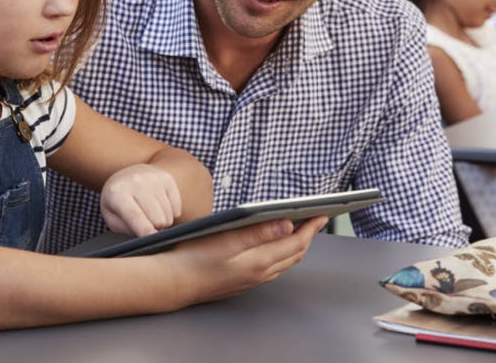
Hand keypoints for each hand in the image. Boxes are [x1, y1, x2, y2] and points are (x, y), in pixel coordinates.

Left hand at [100, 164, 182, 236]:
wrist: (124, 178)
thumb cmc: (116, 203)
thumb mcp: (111, 219)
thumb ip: (127, 229)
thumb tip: (148, 235)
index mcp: (117, 193)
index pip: (134, 214)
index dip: (144, 228)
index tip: (152, 238)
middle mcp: (137, 182)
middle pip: (157, 218)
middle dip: (154, 228)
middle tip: (145, 224)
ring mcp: (154, 178)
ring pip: (168, 215)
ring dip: (161, 221)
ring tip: (150, 214)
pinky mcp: (167, 179)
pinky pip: (176, 208)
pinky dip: (170, 213)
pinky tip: (159, 207)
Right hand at [162, 215, 327, 305]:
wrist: (173, 282)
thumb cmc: (193, 257)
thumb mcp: (226, 239)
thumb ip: (259, 232)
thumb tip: (288, 224)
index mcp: (258, 262)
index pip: (296, 243)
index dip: (312, 228)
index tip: (322, 213)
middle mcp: (259, 274)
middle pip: (294, 254)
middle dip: (308, 235)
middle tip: (316, 218)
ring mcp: (251, 280)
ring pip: (284, 262)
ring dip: (296, 245)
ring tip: (301, 229)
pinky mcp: (242, 281)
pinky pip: (272, 267)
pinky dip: (281, 253)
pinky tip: (274, 245)